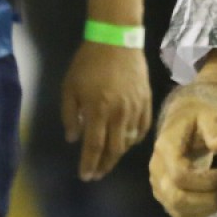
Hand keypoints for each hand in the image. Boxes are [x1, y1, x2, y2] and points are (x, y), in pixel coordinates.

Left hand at [62, 39, 152, 180]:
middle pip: (114, 149)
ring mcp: (135, 108)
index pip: (94, 147)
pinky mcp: (146, 101)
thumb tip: (73, 138)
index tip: (85, 176)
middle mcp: (119, 114)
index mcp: (97, 111)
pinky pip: (143, 127)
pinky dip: (135, 139)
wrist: (116, 40)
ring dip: (118, 154)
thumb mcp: (69, 87)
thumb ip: (69, 115)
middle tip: (96, 174)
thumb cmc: (88, 62)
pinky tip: (127, 142)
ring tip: (108, 159)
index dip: (89, 164)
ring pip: (129, 141)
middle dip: (104, 165)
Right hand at [149, 85, 216, 216]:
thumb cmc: (198, 118)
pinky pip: (179, 215)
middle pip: (176, 197)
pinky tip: (214, 200)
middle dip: (207, 198)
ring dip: (205, 207)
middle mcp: (157, 169)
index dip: (205, 181)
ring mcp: (158, 185)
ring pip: (178, 210)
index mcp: (165, 148)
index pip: (180, 175)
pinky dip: (200, 213)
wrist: (184, 122)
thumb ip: (216, 129)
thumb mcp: (210, 115)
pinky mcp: (165, 196)